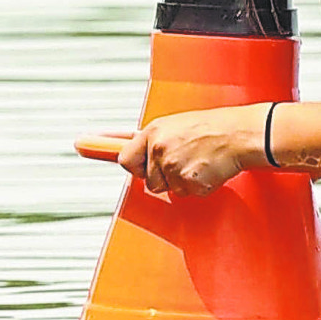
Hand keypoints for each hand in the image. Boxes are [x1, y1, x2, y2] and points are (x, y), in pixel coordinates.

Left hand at [88, 106, 266, 196]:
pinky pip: (187, 193)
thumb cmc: (211, 128)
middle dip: (161, 175)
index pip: (125, 157)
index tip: (80, 145)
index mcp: (154, 132)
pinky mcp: (189, 182)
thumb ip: (151, 138)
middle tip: (182, 160)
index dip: (128, 164)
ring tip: (198, 162)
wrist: (240, 135)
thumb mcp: (175, 125)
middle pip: (148, 180)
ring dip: (181, 181)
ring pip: (167, 188)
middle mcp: (159, 149)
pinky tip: (207, 170)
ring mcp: (173, 167)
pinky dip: (198, 187)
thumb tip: (119, 145)